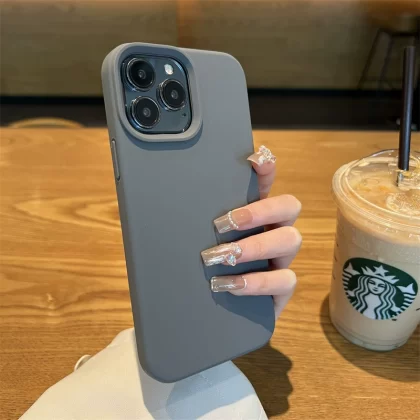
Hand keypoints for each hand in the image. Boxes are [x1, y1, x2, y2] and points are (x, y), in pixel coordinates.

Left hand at [201, 145, 301, 318]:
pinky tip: (230, 285)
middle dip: (260, 210)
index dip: (266, 169)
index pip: (266, 184)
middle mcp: (271, 231)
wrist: (206, 314)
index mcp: (252, 215)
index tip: (254, 159)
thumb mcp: (194, 243)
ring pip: (291, 240)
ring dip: (255, 246)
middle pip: (289, 206)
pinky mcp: (281, 290)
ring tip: (220, 257)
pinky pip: (285, 281)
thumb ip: (192, 223)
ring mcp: (280, 260)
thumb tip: (167, 197)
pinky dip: (256, 282)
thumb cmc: (199, 272)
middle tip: (224, 222)